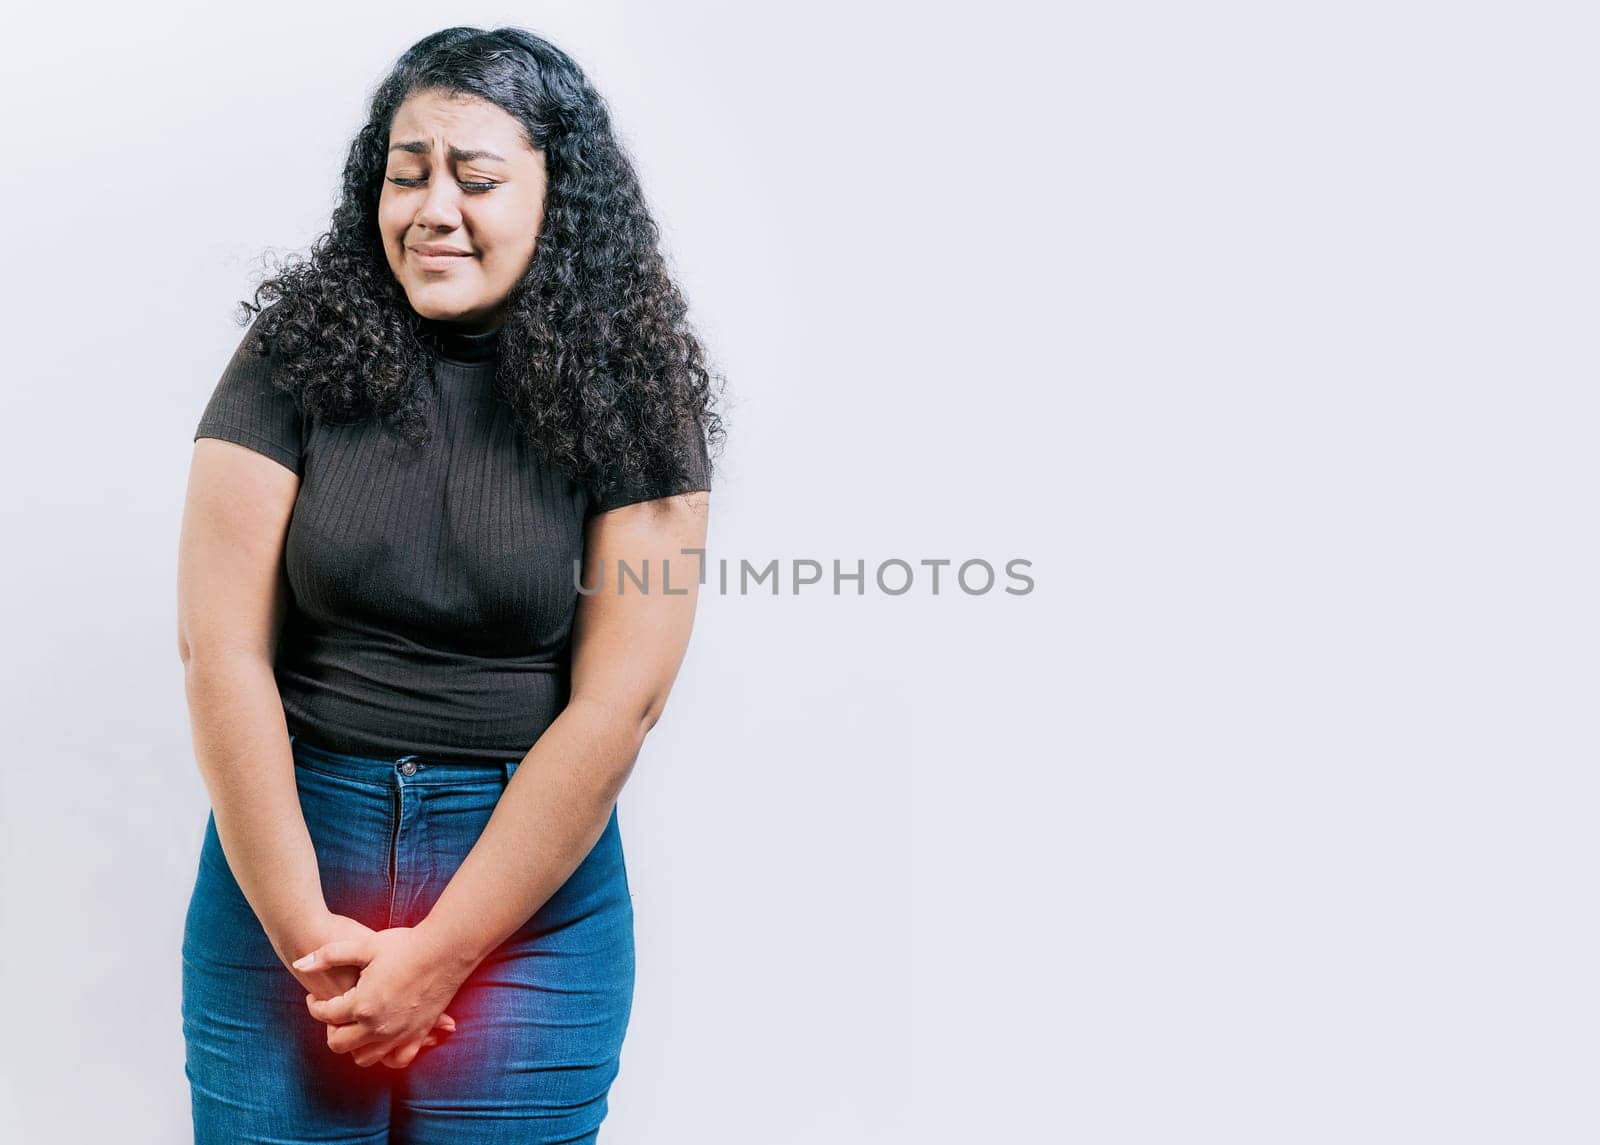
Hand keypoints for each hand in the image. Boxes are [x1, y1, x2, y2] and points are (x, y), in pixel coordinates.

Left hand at [293, 925, 470, 1068]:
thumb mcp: (364, 945)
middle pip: (339, 1043)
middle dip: (330, 1029)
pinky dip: (386, 1056)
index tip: (316, 997)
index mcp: (361, 1004)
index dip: (315, 1005)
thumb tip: (298, 962)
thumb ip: (329, 955)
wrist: (446, 949)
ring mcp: (399, 1034)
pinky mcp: (417, 1035)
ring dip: (354, 1045)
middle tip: (334, 1013)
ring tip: (356, 1025)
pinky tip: (382, 1039)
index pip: (326, 1015)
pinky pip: (396, 1060)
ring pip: (364, 1057)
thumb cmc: (406, 944)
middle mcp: (378, 1026)